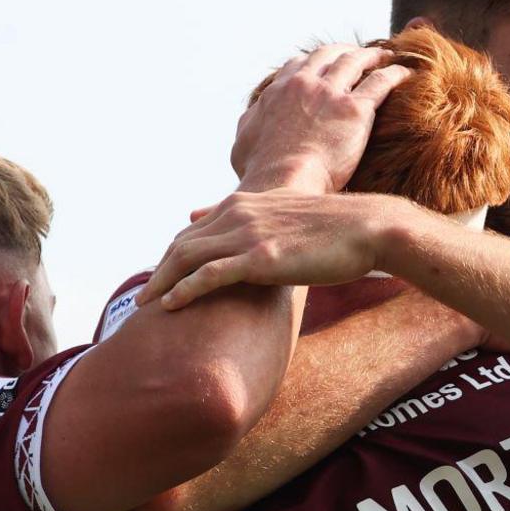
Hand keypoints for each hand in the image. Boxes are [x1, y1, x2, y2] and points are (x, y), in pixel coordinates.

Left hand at [141, 191, 421, 310]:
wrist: (367, 229)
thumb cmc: (335, 229)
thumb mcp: (289, 218)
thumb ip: (258, 221)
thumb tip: (248, 229)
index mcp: (244, 204)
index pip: (193, 231)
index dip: (173, 256)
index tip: (160, 278)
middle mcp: (239, 214)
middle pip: (182, 244)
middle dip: (159, 271)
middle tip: (142, 298)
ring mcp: (247, 235)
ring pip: (187, 258)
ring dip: (162, 283)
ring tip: (145, 306)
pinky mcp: (259, 258)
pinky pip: (209, 275)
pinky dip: (185, 290)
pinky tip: (171, 307)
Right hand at [232, 45, 412, 192]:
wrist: (284, 183)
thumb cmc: (262, 173)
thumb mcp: (243, 144)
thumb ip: (250, 124)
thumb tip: (252, 118)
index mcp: (278, 90)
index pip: (298, 65)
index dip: (314, 62)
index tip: (325, 65)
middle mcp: (304, 84)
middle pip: (328, 54)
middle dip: (344, 51)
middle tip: (358, 54)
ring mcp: (330, 94)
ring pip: (356, 61)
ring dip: (372, 55)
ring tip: (385, 56)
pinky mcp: (356, 110)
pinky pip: (381, 82)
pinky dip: (394, 73)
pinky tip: (404, 73)